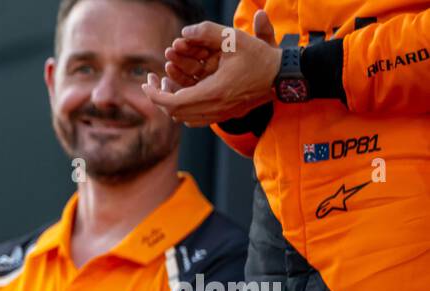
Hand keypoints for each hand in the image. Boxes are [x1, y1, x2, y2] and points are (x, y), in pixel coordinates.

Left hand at [143, 12, 279, 125]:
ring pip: (183, 118)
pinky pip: (195, 119)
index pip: (172, 102)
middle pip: (174, 112)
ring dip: (171, 103)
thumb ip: (208, 32)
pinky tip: (183, 92)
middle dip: (159, 96)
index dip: (154, 94)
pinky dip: (184, 108)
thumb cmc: (260, 57)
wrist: (283, 77)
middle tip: (152, 81)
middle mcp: (214, 109)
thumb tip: (185, 31)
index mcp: (213, 93)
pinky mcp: (224, 116)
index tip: (146, 82)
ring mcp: (219, 116)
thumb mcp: (235, 39)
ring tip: (166, 84)